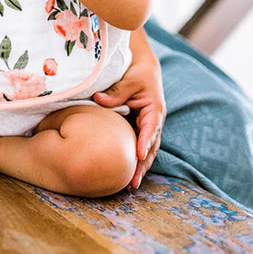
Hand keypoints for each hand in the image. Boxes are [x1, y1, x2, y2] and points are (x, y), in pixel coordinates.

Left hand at [93, 33, 165, 187]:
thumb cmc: (138, 73)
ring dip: (139, 167)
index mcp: (154, 110)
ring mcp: (147, 128)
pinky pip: (137, 146)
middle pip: (150, 147)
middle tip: (133, 181)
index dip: (145, 141)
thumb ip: (116, 92)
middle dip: (143, 164)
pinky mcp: (138, 129)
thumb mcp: (129, 80)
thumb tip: (98, 100)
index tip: (138, 154)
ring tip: (130, 184)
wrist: (144, 69)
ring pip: (145, 151)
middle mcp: (153, 122)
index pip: (151, 128)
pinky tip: (124, 173)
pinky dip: (133, 159)